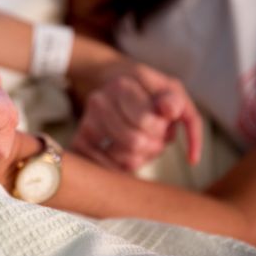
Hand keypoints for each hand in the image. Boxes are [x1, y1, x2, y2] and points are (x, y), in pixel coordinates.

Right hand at [71, 61, 201, 170]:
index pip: (144, 121)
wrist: (115, 85)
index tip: (163, 121)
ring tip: (144, 145)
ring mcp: (87, 121)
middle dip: (154, 144)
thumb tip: (169, 111)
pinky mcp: (80, 140)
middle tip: (156, 136)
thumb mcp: (167, 88)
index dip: (161, 128)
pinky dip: (121, 170)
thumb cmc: (147, 92)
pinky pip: (102, 167)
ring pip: (123, 160)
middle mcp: (99, 101)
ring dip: (142, 158)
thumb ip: (174, 101)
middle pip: (135, 143)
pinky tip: (129, 159)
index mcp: (121, 86)